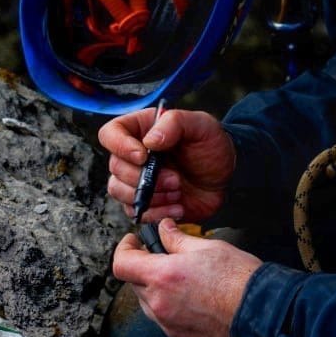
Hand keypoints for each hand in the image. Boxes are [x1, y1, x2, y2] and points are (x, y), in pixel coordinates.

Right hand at [99, 107, 235, 222]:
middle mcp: (133, 155)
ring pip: (119, 191)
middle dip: (144, 178)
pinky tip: (177, 207)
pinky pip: (135, 212)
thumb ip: (175, 123)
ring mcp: (136, 180)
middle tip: (175, 179)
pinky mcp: (145, 202)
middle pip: (115, 167)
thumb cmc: (212, 146)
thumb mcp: (201, 124)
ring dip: (150, 196)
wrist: (225, 177)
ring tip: (177, 192)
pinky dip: (155, 213)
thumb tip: (149, 141)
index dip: (120, 146)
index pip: (110, 134)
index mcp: (140, 130)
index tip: (143, 156)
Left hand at [112, 219, 260, 336]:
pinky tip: (193, 298)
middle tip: (165, 256)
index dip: (125, 249)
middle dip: (144, 268)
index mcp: (162, 277)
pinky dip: (170, 307)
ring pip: (149, 303)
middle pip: (134, 283)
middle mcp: (160, 304)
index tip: (135, 242)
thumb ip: (177, 239)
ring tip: (183, 279)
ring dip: (156, 289)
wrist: (265, 315)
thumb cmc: (240, 279)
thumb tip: (163, 229)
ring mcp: (169, 325)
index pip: (121, 264)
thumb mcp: (207, 247)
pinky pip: (164, 320)